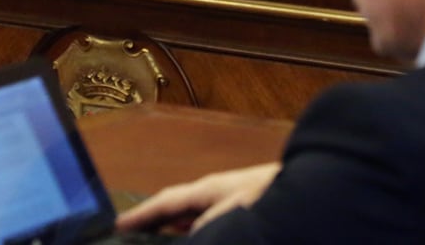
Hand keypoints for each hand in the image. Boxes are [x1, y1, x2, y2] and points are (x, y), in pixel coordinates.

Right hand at [115, 161, 279, 233]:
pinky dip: (193, 229)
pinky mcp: (241, 208)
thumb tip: (187, 234)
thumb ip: (205, 226)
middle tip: (129, 235)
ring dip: (172, 227)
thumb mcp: (232, 214)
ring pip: (191, 215)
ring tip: (155, 238)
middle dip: (152, 222)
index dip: (140, 215)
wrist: (308, 186)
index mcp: (207, 189)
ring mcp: (227, 198)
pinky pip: (207, 219)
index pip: (165, 202)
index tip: (116, 225)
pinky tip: (194, 236)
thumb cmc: (271, 194)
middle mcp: (213, 192)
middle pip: (174, 208)